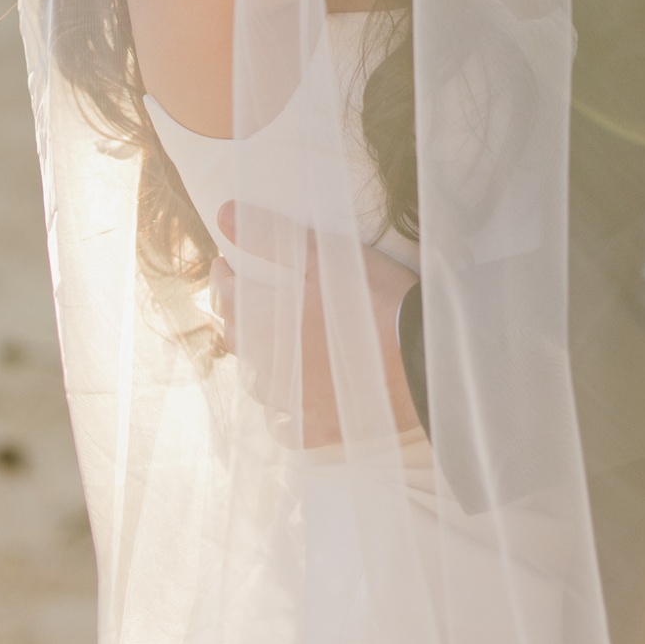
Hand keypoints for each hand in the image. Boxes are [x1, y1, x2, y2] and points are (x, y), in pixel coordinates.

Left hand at [210, 202, 420, 449]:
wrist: (421, 356)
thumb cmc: (374, 300)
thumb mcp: (326, 255)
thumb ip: (271, 236)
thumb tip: (225, 215)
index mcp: (264, 323)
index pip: (225, 298)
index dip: (223, 278)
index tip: (227, 265)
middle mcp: (268, 368)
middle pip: (236, 340)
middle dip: (237, 314)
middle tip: (248, 296)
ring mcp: (292, 403)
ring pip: (258, 384)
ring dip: (259, 361)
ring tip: (272, 343)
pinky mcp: (319, 429)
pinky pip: (286, 426)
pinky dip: (284, 411)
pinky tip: (292, 399)